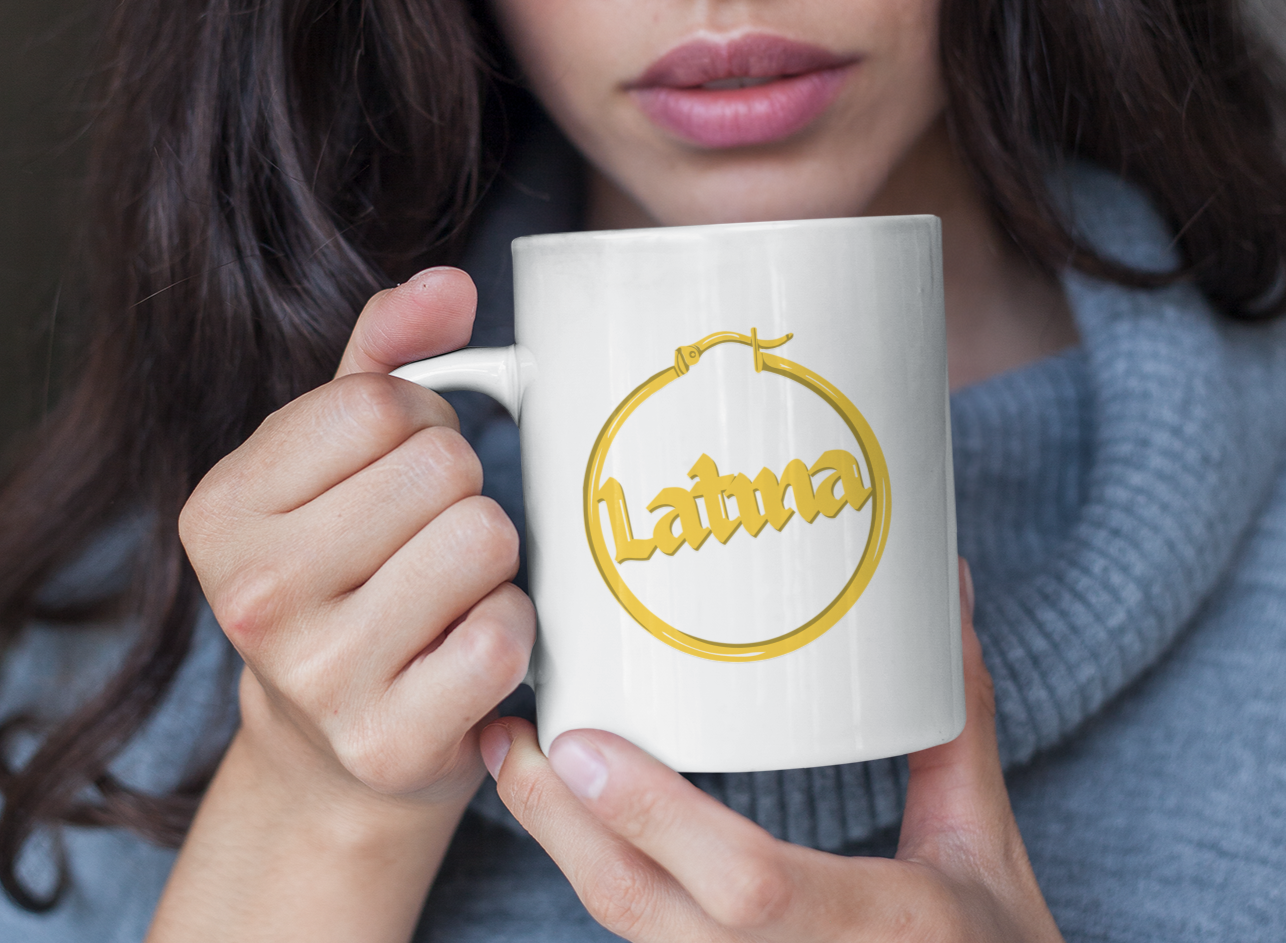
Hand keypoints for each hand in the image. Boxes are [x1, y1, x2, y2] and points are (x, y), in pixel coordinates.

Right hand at [179, 267, 534, 811]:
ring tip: (445, 590)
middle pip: (443, 467)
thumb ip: (385, 352)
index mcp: (220, 508)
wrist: (333, 746)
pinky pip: (505, 634)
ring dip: (489, 558)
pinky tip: (462, 648)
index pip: (380, 403)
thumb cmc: (344, 570)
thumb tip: (450, 285)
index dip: (421, 422)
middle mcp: (253, 594)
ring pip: (483, 538)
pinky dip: (509, 630)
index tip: (398, 470)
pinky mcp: (389, 741)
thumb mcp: (335, 454)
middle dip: (459, 489)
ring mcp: (318, 677)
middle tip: (425, 538)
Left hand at [480, 561, 1061, 941]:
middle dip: (561, 827)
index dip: (653, 818)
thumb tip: (943, 590)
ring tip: (516, 761)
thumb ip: (957, 720)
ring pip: (630, 937)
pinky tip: (565, 818)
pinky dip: (598, 876)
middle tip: (511, 735)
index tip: (577, 742)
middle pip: (645, 917)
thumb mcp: (987, 842)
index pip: (747, 888)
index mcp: (882, 928)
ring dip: (562, 847)